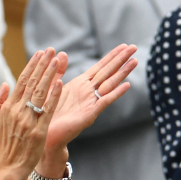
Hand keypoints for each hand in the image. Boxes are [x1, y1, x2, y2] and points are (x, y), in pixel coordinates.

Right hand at [0, 50, 63, 179]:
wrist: (8, 167)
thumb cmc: (3, 145)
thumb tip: (5, 85)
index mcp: (8, 107)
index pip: (21, 81)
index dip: (32, 66)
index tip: (40, 54)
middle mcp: (18, 111)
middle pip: (32, 83)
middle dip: (43, 65)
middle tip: (51, 50)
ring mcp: (29, 120)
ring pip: (40, 93)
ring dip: (49, 75)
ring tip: (57, 60)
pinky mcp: (39, 131)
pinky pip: (48, 110)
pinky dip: (54, 96)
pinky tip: (61, 83)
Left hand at [38, 44, 138, 172]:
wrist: (45, 134)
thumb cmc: (47, 112)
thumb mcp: (52, 87)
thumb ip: (58, 70)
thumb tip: (63, 53)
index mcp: (81, 84)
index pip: (100, 66)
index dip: (112, 56)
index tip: (124, 45)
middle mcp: (89, 92)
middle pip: (108, 72)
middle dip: (121, 59)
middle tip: (134, 48)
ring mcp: (91, 102)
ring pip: (110, 84)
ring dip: (122, 72)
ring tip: (135, 61)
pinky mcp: (90, 114)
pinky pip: (104, 102)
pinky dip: (115, 93)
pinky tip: (127, 85)